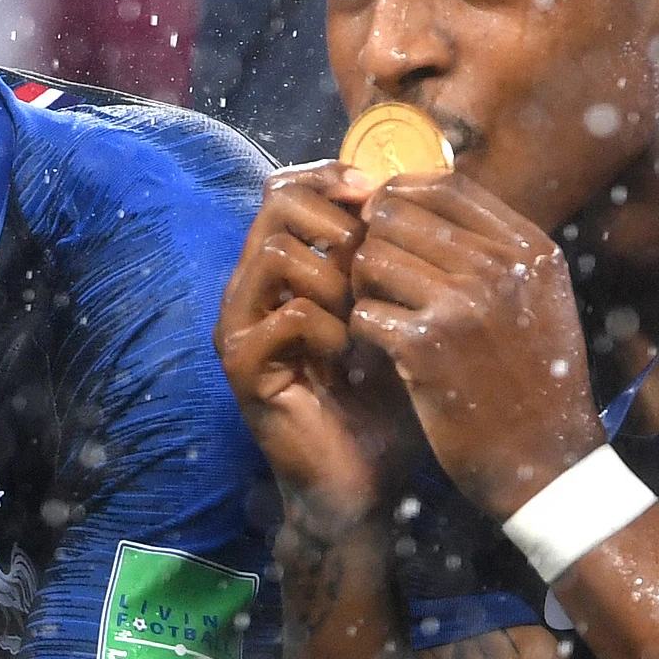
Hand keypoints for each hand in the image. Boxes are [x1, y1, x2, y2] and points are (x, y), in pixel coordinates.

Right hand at [218, 161, 422, 545]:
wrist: (365, 482)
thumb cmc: (385, 398)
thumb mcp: (395, 312)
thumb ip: (391, 257)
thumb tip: (418, 190)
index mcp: (285, 270)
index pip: (289, 187)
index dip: (332, 176)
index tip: (379, 192)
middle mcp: (252, 289)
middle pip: (273, 203)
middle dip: (336, 219)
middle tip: (374, 252)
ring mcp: (240, 327)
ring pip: (274, 252)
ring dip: (334, 275)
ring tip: (365, 312)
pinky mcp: (242, 369)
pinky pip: (285, 316)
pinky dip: (328, 327)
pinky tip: (352, 355)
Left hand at [344, 176, 607, 519]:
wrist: (547, 462)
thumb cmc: (538, 382)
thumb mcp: (543, 301)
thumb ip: (499, 252)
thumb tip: (431, 202)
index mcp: (530, 249)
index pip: (447, 185)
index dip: (401, 193)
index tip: (380, 215)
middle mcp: (499, 267)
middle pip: (398, 215)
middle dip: (374, 243)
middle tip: (374, 280)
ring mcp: (463, 305)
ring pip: (372, 259)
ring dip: (363, 288)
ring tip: (379, 316)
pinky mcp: (426, 348)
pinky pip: (363, 312)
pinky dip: (362, 331)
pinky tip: (379, 351)